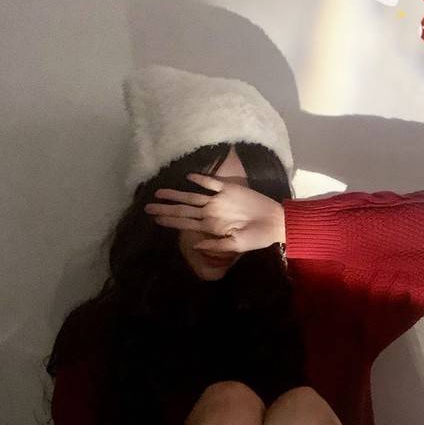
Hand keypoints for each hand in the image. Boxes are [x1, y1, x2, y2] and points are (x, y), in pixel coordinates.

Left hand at [143, 172, 283, 255]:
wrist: (275, 222)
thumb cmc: (257, 237)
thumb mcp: (237, 246)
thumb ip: (217, 245)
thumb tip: (197, 246)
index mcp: (211, 226)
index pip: (185, 223)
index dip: (170, 221)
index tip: (154, 219)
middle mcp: (211, 212)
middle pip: (184, 209)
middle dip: (165, 209)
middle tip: (147, 207)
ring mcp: (219, 200)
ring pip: (192, 196)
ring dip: (176, 194)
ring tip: (159, 193)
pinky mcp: (229, 189)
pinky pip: (212, 183)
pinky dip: (201, 180)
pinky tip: (189, 178)